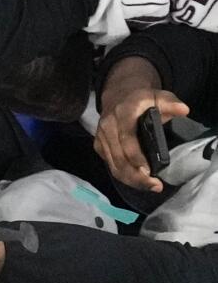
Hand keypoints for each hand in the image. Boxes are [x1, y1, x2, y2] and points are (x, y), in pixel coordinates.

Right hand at [95, 59, 189, 192]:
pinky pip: (111, 165)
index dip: (135, 156)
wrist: (118, 96)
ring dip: (131, 180)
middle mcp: (108, 127)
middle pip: (119, 157)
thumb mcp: (158, 96)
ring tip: (150, 187)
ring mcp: (101, 138)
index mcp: (123, 113)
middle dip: (136, 175)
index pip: (126, 139)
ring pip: (113, 165)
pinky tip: (138, 181)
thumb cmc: (142, 100)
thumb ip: (171, 103)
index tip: (148, 171)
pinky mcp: (99, 147)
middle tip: (154, 186)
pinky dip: (124, 176)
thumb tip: (184, 110)